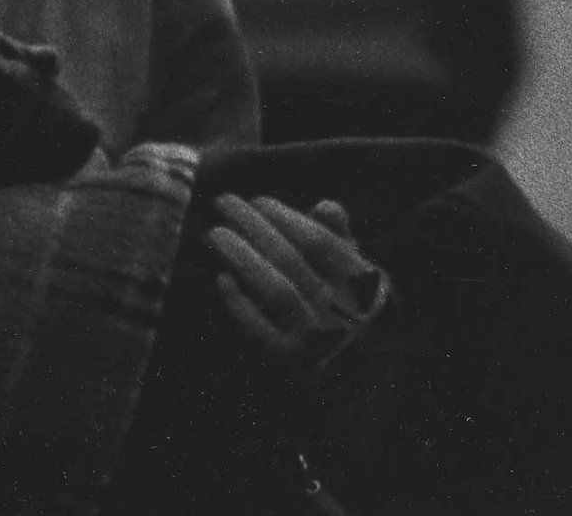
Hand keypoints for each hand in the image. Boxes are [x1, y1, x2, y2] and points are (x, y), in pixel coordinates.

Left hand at [207, 194, 389, 367]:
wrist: (351, 370)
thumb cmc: (343, 304)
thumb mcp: (352, 272)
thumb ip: (339, 237)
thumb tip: (325, 205)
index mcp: (356, 281)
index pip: (319, 242)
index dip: (287, 217)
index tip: (257, 200)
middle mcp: (338, 308)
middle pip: (291, 259)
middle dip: (253, 226)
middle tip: (223, 202)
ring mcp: (314, 336)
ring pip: (277, 290)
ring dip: (243, 257)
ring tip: (215, 233)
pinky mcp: (289, 359)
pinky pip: (262, 331)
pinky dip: (241, 305)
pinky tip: (221, 279)